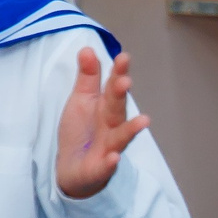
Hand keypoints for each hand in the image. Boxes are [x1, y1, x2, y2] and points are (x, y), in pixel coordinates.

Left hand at [55, 48, 149, 200]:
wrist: (73, 168)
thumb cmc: (81, 131)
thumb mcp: (81, 100)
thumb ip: (88, 77)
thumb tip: (87, 48)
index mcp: (106, 106)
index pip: (113, 87)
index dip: (118, 73)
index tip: (123, 57)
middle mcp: (112, 125)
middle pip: (117, 108)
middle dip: (121, 96)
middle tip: (125, 81)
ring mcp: (109, 147)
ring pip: (121, 137)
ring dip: (132, 129)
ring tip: (144, 121)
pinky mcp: (100, 168)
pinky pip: (106, 166)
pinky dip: (110, 162)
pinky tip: (113, 157)